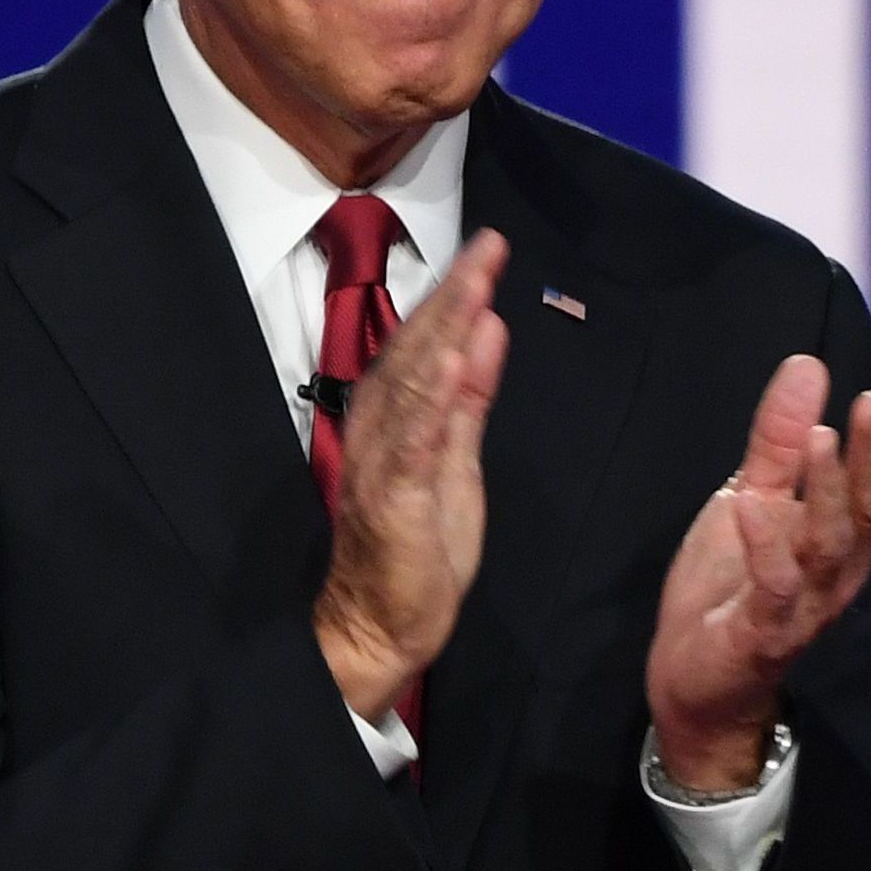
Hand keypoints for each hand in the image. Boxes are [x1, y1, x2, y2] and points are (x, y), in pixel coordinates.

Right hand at [311, 232, 509, 717]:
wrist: (383, 624)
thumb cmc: (418, 547)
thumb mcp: (457, 458)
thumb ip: (469, 396)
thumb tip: (487, 327)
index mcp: (397, 417)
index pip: (425, 344)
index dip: (455, 295)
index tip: (488, 248)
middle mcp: (381, 428)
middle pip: (416, 350)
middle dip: (454, 295)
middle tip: (488, 245)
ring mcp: (385, 461)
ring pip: (413, 384)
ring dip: (443, 332)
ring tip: (474, 286)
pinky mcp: (394, 498)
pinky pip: (413, 442)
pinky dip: (431, 401)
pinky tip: (449, 364)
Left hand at [644, 359, 870, 790]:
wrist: (695, 680)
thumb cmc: (732, 586)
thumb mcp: (753, 496)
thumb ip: (780, 439)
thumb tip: (809, 363)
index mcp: (845, 540)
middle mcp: (838, 572)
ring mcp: (803, 605)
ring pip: (829, 545)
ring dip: (829, 490)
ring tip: (823, 436)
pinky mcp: (762, 633)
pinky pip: (771, 588)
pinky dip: (763, 545)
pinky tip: (748, 503)